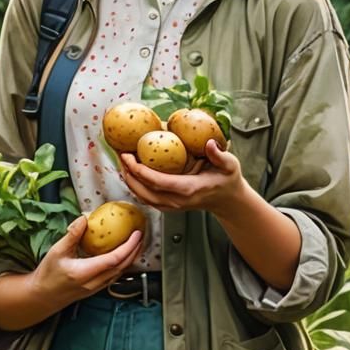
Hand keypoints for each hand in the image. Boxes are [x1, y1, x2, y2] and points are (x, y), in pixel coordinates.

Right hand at [33, 214, 143, 306]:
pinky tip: (122, 256)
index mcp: (84, 272)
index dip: (128, 247)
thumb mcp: (57, 251)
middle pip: (121, 267)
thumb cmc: (47, 275)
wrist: (42, 296)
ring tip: (135, 244)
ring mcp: (96, 288)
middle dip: (134, 251)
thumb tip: (84, 218)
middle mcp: (93, 283)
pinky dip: (122, 264)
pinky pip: (114, 276)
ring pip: (120, 273)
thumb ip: (72, 235)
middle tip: (140, 236)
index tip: (136, 235)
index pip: (113, 260)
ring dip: (130, 259)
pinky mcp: (96, 289)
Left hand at [119, 139, 247, 216]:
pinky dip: (135, 185)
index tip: (128, 155)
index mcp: (188, 189)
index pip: (156, 182)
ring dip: (128, 179)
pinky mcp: (168, 206)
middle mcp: (177, 201)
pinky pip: (146, 198)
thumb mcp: (230, 165)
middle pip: (143, 191)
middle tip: (119, 153)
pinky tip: (130, 171)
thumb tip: (209, 143)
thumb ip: (220, 155)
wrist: (228, 200)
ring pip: (142, 196)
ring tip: (121, 160)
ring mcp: (171, 206)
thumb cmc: (228, 180)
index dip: (139, 170)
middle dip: (127, 173)